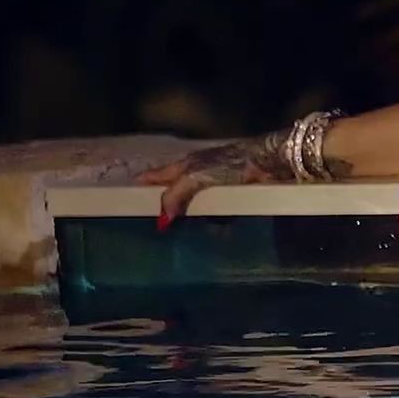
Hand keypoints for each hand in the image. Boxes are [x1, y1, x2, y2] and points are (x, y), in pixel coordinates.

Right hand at [136, 130, 292, 229]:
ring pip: (200, 206)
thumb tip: (161, 218)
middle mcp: (200, 173)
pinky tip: (219, 232)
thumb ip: (177, 194)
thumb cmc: (232, 164)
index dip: (147, 184)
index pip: (160, 175)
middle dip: (171, 209)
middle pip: (179, 194)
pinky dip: (219, 223)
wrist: (268, 161)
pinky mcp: (235, 195)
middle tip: (161, 227)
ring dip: (197, 219)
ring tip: (187, 236)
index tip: (130, 195)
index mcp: (187, 165)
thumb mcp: (197, 177)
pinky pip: (221, 213)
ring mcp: (218, 185)